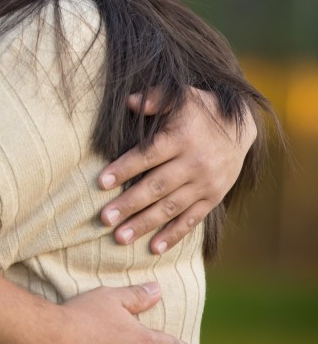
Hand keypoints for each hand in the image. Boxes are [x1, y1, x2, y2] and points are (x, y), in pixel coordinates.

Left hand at [99, 88, 256, 252]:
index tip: (100, 182)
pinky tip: (154, 248)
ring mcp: (205, 184)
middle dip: (129, 204)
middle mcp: (194, 163)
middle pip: (156, 187)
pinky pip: (192, 220)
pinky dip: (174, 235)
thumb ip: (156, 98)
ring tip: (120, 237)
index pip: (148, 156)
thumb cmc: (201, 108)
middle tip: (104, 219)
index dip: (124, 169)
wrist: (241, 126)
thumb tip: (129, 102)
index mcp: (181, 138)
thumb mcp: (181, 95)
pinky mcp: (213, 198)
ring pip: (171, 207)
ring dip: (145, 224)